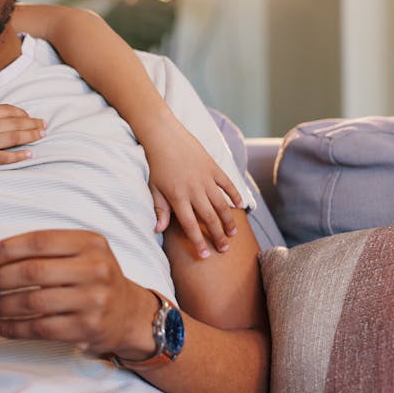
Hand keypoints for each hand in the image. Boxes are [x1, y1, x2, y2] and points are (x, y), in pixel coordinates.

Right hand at [0, 104, 44, 164]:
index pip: (5, 111)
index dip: (20, 113)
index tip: (29, 116)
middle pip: (13, 123)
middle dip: (30, 123)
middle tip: (44, 125)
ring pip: (12, 137)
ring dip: (29, 136)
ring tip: (41, 135)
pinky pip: (3, 157)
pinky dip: (17, 155)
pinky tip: (28, 154)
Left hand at [0, 230, 157, 357]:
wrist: (129, 314)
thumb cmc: (94, 278)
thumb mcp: (81, 252)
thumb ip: (46, 250)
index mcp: (89, 243)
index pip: (38, 242)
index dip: (4, 250)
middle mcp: (94, 269)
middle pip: (33, 273)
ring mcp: (92, 301)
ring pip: (33, 303)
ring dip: (0, 306)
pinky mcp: (86, 329)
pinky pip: (40, 329)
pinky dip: (13, 329)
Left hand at [144, 121, 244, 258]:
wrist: (163, 136)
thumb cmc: (156, 163)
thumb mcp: (153, 188)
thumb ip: (160, 209)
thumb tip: (158, 230)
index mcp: (178, 197)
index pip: (190, 226)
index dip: (198, 242)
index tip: (204, 256)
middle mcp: (194, 190)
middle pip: (209, 218)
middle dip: (217, 236)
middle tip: (224, 249)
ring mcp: (205, 179)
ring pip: (221, 204)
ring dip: (228, 220)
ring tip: (232, 233)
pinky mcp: (213, 167)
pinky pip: (227, 184)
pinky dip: (235, 195)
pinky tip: (240, 206)